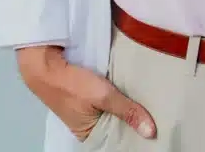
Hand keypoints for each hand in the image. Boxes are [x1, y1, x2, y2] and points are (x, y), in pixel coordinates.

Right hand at [16, 45, 156, 142]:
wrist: (46, 64)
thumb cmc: (72, 86)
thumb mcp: (103, 97)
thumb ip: (127, 111)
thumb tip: (151, 132)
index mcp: (89, 135)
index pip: (118, 139)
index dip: (134, 134)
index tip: (155, 129)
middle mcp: (89, 126)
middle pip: (117, 124)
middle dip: (133, 118)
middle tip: (157, 112)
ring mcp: (88, 109)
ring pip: (113, 110)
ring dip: (126, 104)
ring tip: (151, 101)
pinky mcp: (88, 94)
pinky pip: (108, 98)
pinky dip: (118, 94)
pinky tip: (134, 88)